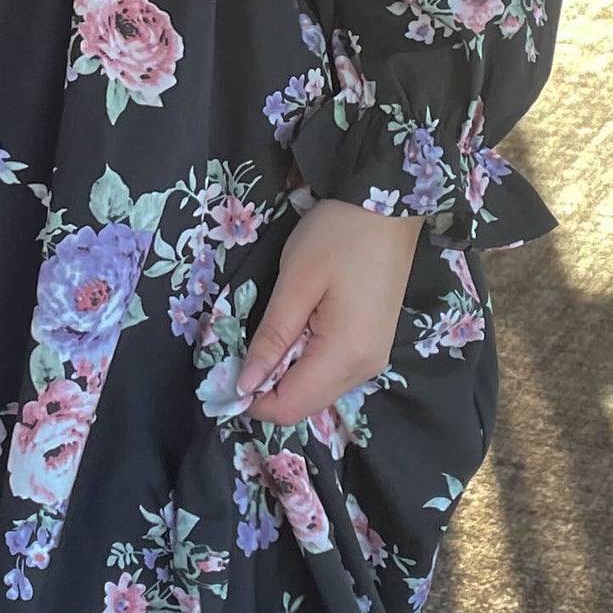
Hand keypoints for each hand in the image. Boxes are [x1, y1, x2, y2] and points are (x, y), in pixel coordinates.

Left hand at [237, 202, 424, 426]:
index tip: (224, 376)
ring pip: (319, 391)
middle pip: (305, 405)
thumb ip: (271, 337)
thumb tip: (246, 384)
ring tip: (271, 335)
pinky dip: (307, 363)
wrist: (388, 205)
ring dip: (287, 375)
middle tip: (242, 351)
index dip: (252, 400)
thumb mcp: (295, 282)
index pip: (290, 407)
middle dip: (268, 389)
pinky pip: (333, 373)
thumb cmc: (339, 234)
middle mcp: (365, 368)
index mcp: (345, 355)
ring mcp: (374, 358)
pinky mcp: (375, 345)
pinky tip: (297, 331)